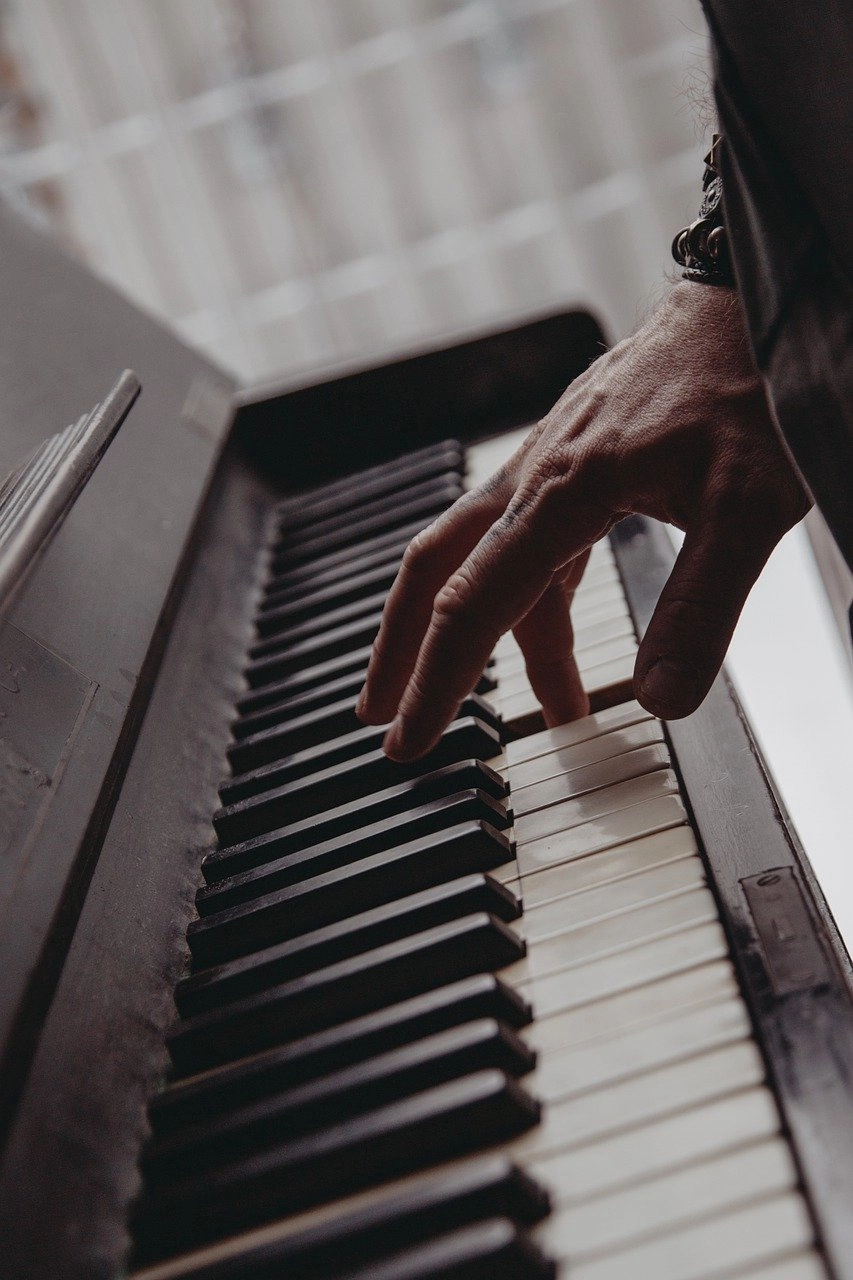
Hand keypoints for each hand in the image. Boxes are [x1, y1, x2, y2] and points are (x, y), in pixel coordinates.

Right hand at [356, 283, 810, 759]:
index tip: (408, 741)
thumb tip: (663, 699)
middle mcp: (535, 477)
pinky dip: (519, 600)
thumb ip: (702, 606)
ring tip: (498, 707)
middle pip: (435, 572)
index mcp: (563, 492)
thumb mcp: (748, 506)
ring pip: (475, 558)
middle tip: (380, 715)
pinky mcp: (569, 462)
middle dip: (401, 651)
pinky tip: (540, 634)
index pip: (474, 605)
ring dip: (470, 634)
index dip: (435, 682)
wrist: (746, 300)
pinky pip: (521, 541)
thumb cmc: (749, 387)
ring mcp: (546, 465)